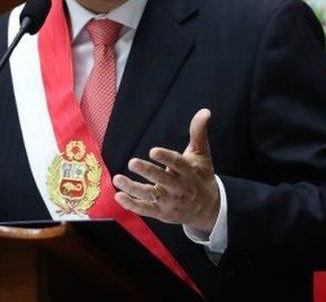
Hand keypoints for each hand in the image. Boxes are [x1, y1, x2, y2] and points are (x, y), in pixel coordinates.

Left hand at [113, 108, 219, 231]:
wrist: (208, 208)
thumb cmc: (201, 176)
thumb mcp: (202, 154)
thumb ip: (198, 132)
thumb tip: (205, 111)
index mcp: (189, 172)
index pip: (178, 164)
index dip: (166, 158)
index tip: (153, 151)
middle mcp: (180, 187)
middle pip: (163, 180)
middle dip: (148, 172)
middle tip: (132, 162)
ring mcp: (170, 202)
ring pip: (150, 195)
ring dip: (133, 188)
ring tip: (117, 178)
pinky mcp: (162, 213)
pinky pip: (145, 209)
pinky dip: (131, 204)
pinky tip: (118, 196)